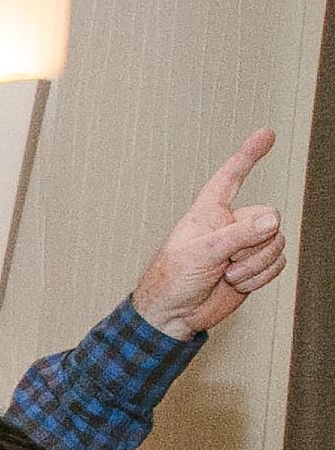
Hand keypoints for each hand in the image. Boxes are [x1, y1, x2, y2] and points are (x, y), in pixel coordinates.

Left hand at [131, 129, 285, 338]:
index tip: (266, 134)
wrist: (174, 316)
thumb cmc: (171, 281)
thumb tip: (273, 222)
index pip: (231, 176)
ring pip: (276, 241)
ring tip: (227, 275)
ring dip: (254, 264)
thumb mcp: (201, 253)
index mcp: (209, 212)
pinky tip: (237, 283)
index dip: (249, 154)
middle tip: (227, 261)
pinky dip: (260, 277)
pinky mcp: (254, 266)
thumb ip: (238, 235)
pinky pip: (277, 263)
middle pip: (269, 217)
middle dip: (252, 243)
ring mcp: (244, 245)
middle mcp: (230, 224)